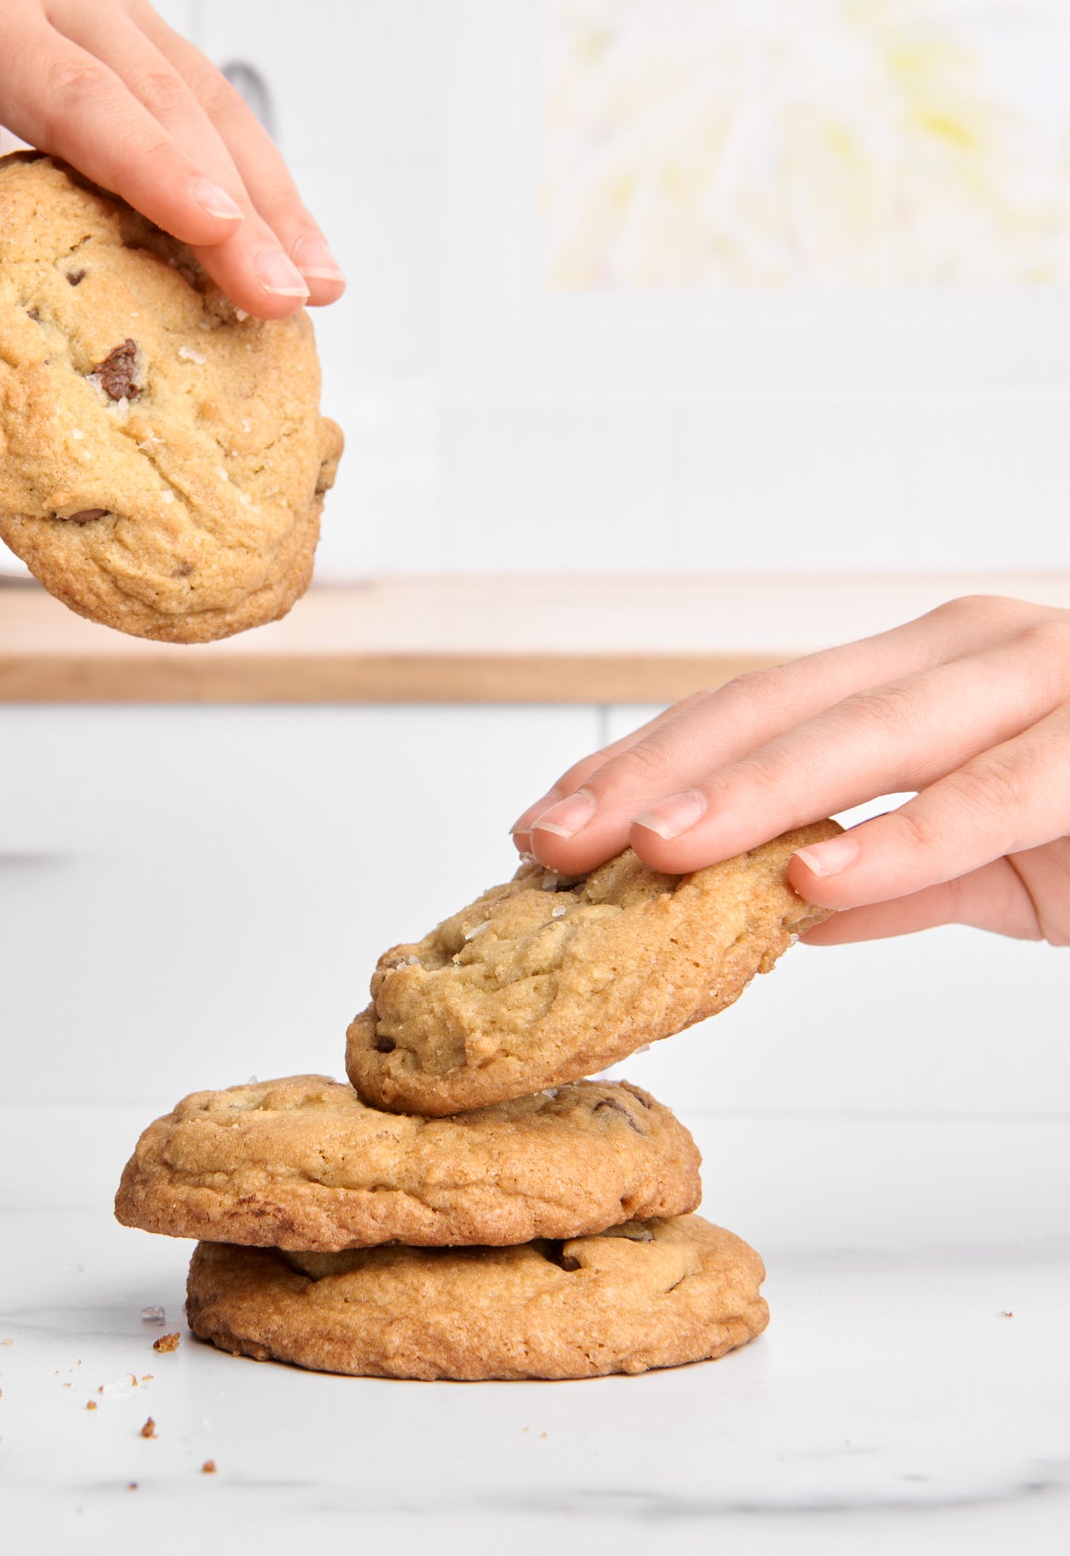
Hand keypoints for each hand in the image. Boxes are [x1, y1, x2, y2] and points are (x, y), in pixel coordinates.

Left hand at [0, 0, 344, 317]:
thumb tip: (77, 285)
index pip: (78, 97)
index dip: (158, 172)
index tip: (225, 238)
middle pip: (165, 101)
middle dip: (240, 209)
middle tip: (289, 298)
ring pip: (206, 97)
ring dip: (272, 196)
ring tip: (318, 283)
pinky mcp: (134, 16)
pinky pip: (205, 96)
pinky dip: (253, 173)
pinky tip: (291, 236)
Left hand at [510, 596, 1069, 945]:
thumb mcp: (1001, 855)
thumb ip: (897, 874)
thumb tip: (780, 913)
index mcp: (928, 670)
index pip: (752, 710)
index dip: (643, 764)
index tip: (543, 826)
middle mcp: (972, 650)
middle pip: (777, 708)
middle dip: (655, 778)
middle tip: (551, 841)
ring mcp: (1046, 677)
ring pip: (871, 736)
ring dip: (749, 797)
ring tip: (650, 857)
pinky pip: (997, 795)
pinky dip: (906, 842)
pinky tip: (816, 884)